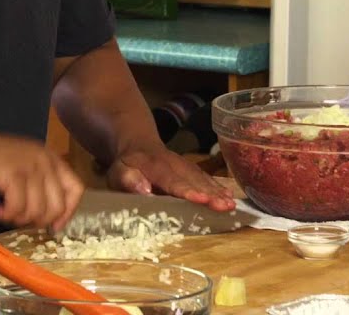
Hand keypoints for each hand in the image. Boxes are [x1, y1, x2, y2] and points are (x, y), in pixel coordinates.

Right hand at [0, 131, 84, 231]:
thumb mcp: (25, 165)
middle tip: (20, 219)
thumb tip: (52, 218)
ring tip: (6, 213)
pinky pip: (19, 208)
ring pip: (38, 211)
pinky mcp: (13, 174)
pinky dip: (8, 215)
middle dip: (39, 221)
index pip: (76, 189)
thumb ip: (41, 184)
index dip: (68, 212)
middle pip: (57, 206)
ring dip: (20, 219)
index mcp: (52, 158)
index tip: (54, 226)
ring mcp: (30, 166)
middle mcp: (45, 161)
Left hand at [107, 144, 234, 211]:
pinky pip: (205, 177)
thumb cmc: (126, 164)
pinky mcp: (191, 168)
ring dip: (218, 192)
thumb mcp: (118, 171)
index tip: (201, 199)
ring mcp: (184, 165)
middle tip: (226, 206)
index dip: (187, 190)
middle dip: (211, 193)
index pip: (172, 180)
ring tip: (231, 205)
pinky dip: (218, 187)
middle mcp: (174, 164)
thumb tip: (144, 190)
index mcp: (155, 166)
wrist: (137, 142)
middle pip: (193, 179)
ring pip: (202, 178)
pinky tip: (229, 196)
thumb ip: (127, 180)